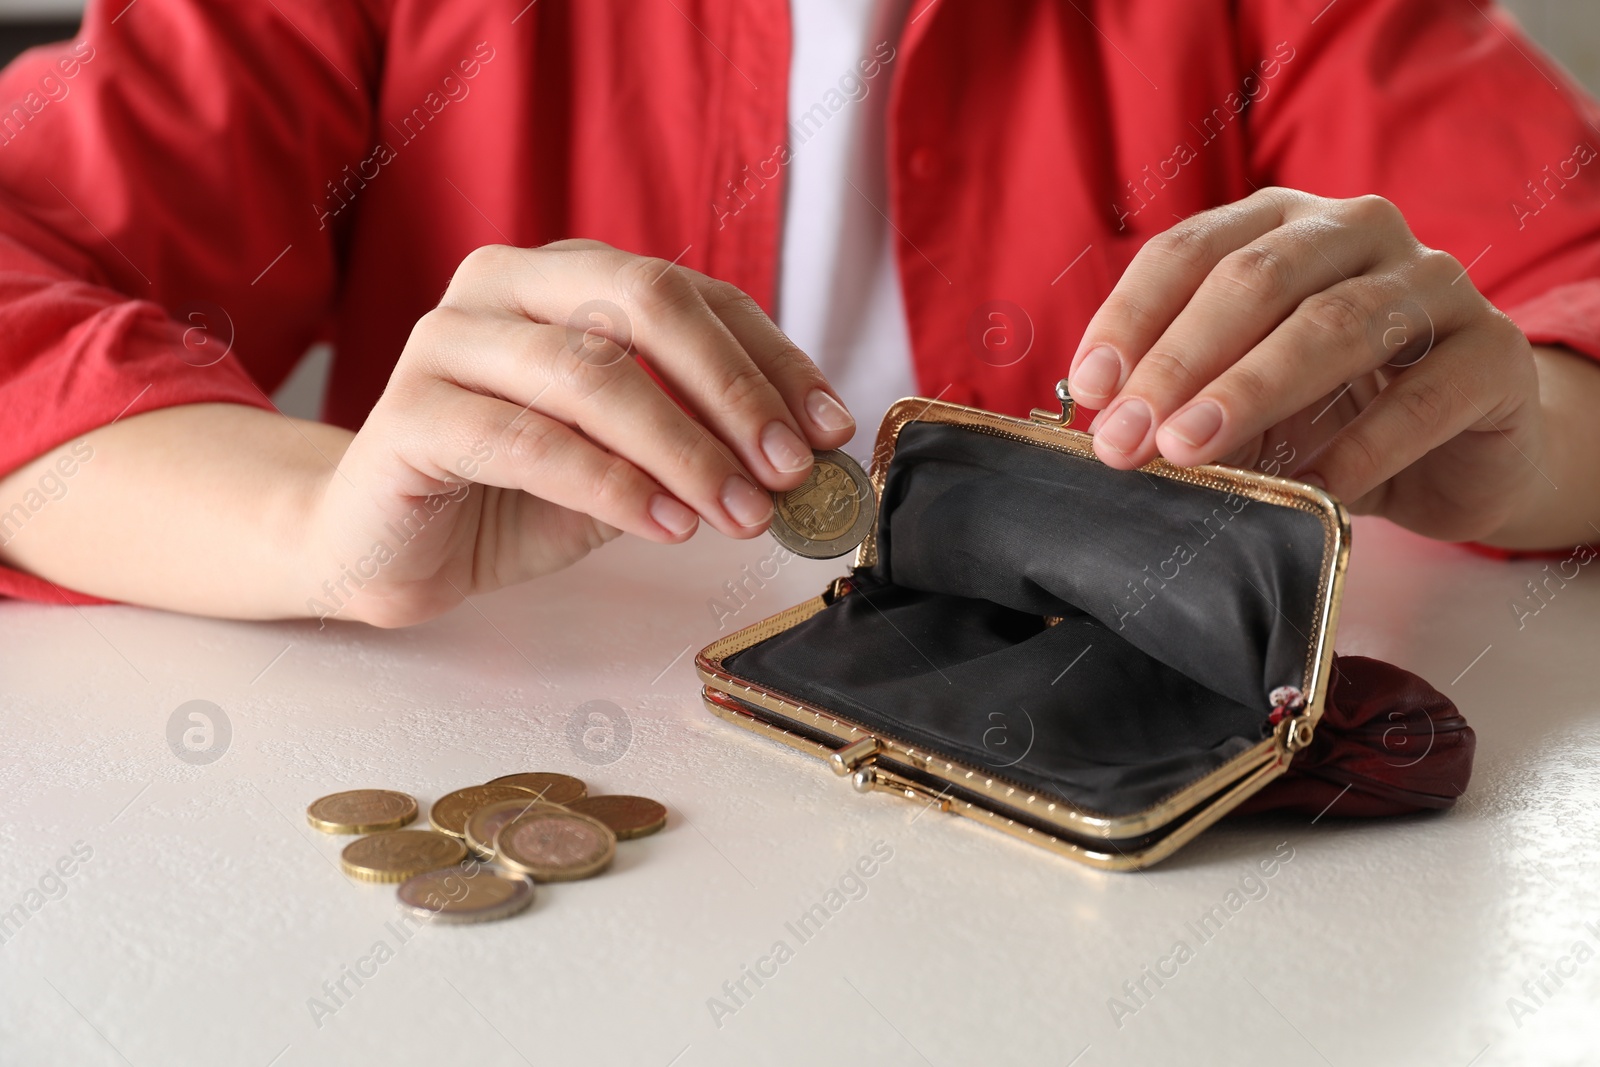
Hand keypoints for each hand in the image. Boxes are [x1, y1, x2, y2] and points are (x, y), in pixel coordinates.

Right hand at [314, 239, 854, 625]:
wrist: (385, 549)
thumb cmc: (511, 495)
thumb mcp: (627, 461)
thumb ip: (696, 441)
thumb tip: (803, 457)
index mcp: (562, 277)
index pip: (692, 295)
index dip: (771, 358)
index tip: (828, 427)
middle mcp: (502, 286)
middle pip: (644, 303)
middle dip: (734, 388)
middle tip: (790, 467)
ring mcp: (446, 342)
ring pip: (591, 372)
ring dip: (685, 449)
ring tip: (741, 513)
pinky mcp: (406, 414)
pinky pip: (530, 441)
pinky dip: (614, 486)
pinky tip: (668, 526)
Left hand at [1066, 187, 1542, 542]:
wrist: (1461, 454)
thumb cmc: (1333, 412)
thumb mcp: (1244, 400)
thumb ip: (1185, 397)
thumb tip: (1109, 423)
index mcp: (1282, 225)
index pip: (1190, 251)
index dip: (1132, 317)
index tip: (1089, 388)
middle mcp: (1359, 233)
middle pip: (1255, 281)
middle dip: (1178, 363)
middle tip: (1127, 435)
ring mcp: (1435, 284)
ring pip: (1332, 325)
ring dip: (1250, 392)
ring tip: (1190, 451)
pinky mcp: (1494, 354)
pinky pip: (1422, 397)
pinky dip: (1360, 447)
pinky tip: (1314, 488)